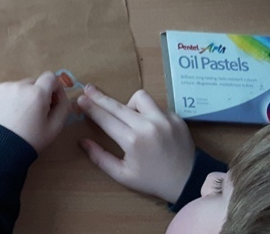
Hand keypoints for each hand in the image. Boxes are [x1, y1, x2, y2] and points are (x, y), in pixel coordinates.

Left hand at [0, 72, 72, 152]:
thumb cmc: (30, 139)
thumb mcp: (54, 128)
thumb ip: (63, 108)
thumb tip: (62, 96)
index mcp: (37, 93)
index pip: (51, 77)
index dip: (54, 88)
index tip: (52, 101)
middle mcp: (20, 85)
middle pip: (34, 83)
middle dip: (38, 94)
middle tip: (35, 112)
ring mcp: (4, 87)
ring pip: (20, 86)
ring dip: (23, 96)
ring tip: (19, 116)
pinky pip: (6, 90)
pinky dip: (9, 98)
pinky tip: (7, 113)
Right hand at [78, 86, 194, 202]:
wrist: (189, 180)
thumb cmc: (152, 180)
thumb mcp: (123, 175)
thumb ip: (100, 158)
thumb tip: (82, 141)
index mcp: (132, 141)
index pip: (105, 118)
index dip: (90, 108)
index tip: (80, 100)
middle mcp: (147, 126)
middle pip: (117, 105)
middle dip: (100, 97)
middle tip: (88, 89)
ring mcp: (164, 119)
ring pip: (140, 97)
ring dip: (129, 103)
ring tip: (127, 114)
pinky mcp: (176, 118)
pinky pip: (156, 106)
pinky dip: (148, 112)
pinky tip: (148, 124)